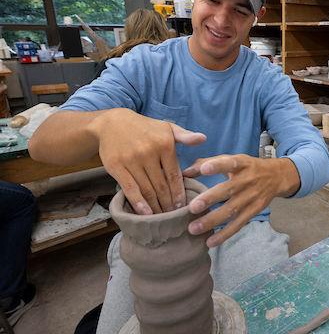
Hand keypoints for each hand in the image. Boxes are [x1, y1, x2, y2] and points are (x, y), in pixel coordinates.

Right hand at [91, 108, 205, 214]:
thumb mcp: (167, 128)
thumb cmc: (146, 128)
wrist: (113, 122)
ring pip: (147, 189)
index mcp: (164, 144)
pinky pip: (129, 188)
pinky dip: (138, 202)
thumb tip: (203, 138)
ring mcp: (132, 160)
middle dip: (168, 203)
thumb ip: (185, 136)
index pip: (174, 174)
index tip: (183, 206)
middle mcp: (148, 152)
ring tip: (161, 218)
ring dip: (155, 206)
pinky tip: (145, 213)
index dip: (179, 192)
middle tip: (173, 216)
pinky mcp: (116, 166)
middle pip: (161, 185)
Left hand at [182, 154, 299, 246]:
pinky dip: (224, 234)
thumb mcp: (233, 159)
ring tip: (193, 229)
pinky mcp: (254, 211)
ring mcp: (252, 197)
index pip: (230, 163)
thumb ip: (208, 162)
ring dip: (212, 221)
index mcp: (242, 164)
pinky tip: (210, 242)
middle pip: (229, 190)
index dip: (218, 166)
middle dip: (210, 199)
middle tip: (192, 207)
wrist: (276, 177)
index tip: (204, 169)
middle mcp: (248, 180)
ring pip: (231, 211)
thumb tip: (185, 172)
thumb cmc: (247, 167)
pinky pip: (238, 224)